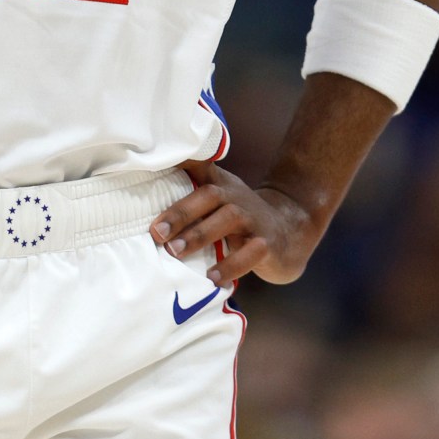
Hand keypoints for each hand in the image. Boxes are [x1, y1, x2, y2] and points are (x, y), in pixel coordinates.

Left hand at [149, 160, 321, 286]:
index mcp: (220, 185)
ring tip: (174, 253)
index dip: (181, 160)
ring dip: (199, 235)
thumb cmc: (241, 219)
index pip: (199, 166)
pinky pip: (250, 252)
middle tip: (156, 233)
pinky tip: (212, 278)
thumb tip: (147, 221)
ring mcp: (254, 219)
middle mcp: (236, 197)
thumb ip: (190, 203)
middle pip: (208, 196)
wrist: (292, 230)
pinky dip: (231, 265)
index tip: (155, 162)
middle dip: (180, 213)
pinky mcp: (268, 243)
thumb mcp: (219, 204)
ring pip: (228, 219)